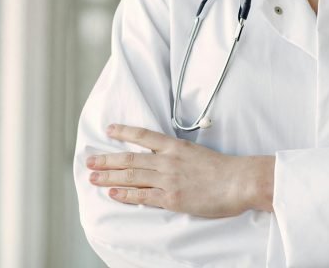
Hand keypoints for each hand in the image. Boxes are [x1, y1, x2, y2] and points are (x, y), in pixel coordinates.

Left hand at [86, 124, 274, 217]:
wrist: (238, 181)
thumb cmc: (223, 168)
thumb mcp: (198, 153)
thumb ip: (179, 155)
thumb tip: (166, 158)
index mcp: (175, 147)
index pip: (143, 135)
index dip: (124, 131)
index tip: (109, 130)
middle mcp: (167, 160)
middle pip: (130, 158)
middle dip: (107, 159)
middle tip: (90, 161)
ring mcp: (168, 179)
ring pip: (132, 175)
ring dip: (109, 176)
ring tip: (93, 177)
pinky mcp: (171, 198)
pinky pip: (143, 196)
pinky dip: (126, 193)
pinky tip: (113, 192)